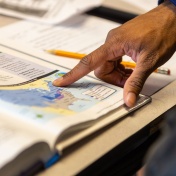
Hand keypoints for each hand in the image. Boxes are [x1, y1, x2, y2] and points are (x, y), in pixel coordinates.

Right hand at [53, 1, 175, 106]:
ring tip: (134, 74)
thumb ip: (136, 82)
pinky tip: (133, 69)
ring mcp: (116, 44)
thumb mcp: (149, 62)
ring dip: (119, 75)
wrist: (172, 18)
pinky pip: (115, 61)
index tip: (61, 82)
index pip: (88, 62)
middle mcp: (111, 43)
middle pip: (101, 69)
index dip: (74, 74)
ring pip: (109, 67)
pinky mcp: (121, 45)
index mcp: (113, 44)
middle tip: (129, 82)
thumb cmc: (162, 33)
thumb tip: (128, 100)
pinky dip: (122, 69)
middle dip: (114, 79)